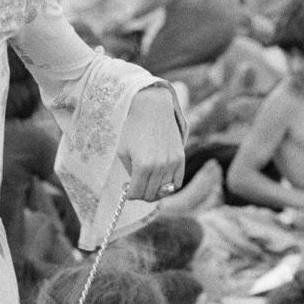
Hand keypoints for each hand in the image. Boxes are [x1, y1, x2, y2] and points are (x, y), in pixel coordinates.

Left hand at [118, 85, 185, 203]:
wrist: (153, 109)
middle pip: (150, 195)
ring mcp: (171, 163)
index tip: (128, 190)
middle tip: (137, 186)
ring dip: (154, 191)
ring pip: (164, 191)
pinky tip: (160, 180)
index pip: (136, 193)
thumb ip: (129, 173)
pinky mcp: (180, 158)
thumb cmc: (133, 129)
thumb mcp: (123, 151)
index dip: (130, 195)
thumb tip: (135, 188)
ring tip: (148, 182)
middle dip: (141, 194)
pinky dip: (168, 186)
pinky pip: (176, 183)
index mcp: (142, 165)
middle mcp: (159, 166)